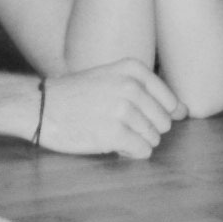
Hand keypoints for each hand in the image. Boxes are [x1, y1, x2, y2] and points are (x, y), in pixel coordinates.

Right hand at [38, 59, 187, 158]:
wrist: (38, 106)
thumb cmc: (76, 95)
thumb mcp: (111, 77)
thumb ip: (147, 91)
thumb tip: (184, 112)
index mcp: (133, 69)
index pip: (170, 102)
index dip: (153, 115)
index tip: (132, 114)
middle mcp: (131, 86)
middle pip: (164, 123)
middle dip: (144, 129)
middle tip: (115, 123)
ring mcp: (123, 110)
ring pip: (154, 139)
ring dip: (134, 141)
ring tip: (108, 130)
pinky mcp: (115, 134)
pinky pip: (143, 152)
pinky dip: (128, 152)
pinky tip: (107, 141)